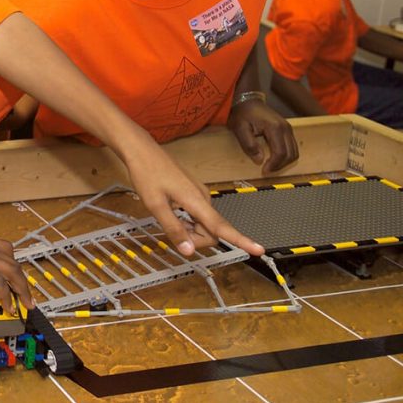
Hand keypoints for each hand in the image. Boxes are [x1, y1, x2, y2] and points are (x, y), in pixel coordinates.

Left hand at [123, 143, 264, 257]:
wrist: (143, 150)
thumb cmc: (147, 174)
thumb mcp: (155, 205)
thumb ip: (173, 229)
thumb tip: (190, 252)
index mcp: (196, 200)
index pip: (222, 227)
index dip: (241, 240)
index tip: (259, 250)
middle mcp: (203, 198)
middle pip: (211, 231)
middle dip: (194, 238)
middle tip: (170, 228)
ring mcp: (200, 194)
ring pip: (203, 225)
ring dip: (188, 229)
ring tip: (167, 214)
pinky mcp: (195, 193)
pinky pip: (198, 215)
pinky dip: (187, 220)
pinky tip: (171, 209)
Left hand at [227, 100, 297, 172]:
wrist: (248, 100)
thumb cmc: (243, 114)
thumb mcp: (240, 129)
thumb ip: (249, 145)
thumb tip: (259, 160)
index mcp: (274, 127)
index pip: (281, 152)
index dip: (274, 165)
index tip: (264, 171)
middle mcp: (285, 128)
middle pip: (291, 154)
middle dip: (280, 166)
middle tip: (267, 170)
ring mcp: (288, 128)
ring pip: (294, 152)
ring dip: (284, 162)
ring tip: (270, 166)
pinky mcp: (287, 130)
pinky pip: (292, 147)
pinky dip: (286, 156)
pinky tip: (274, 159)